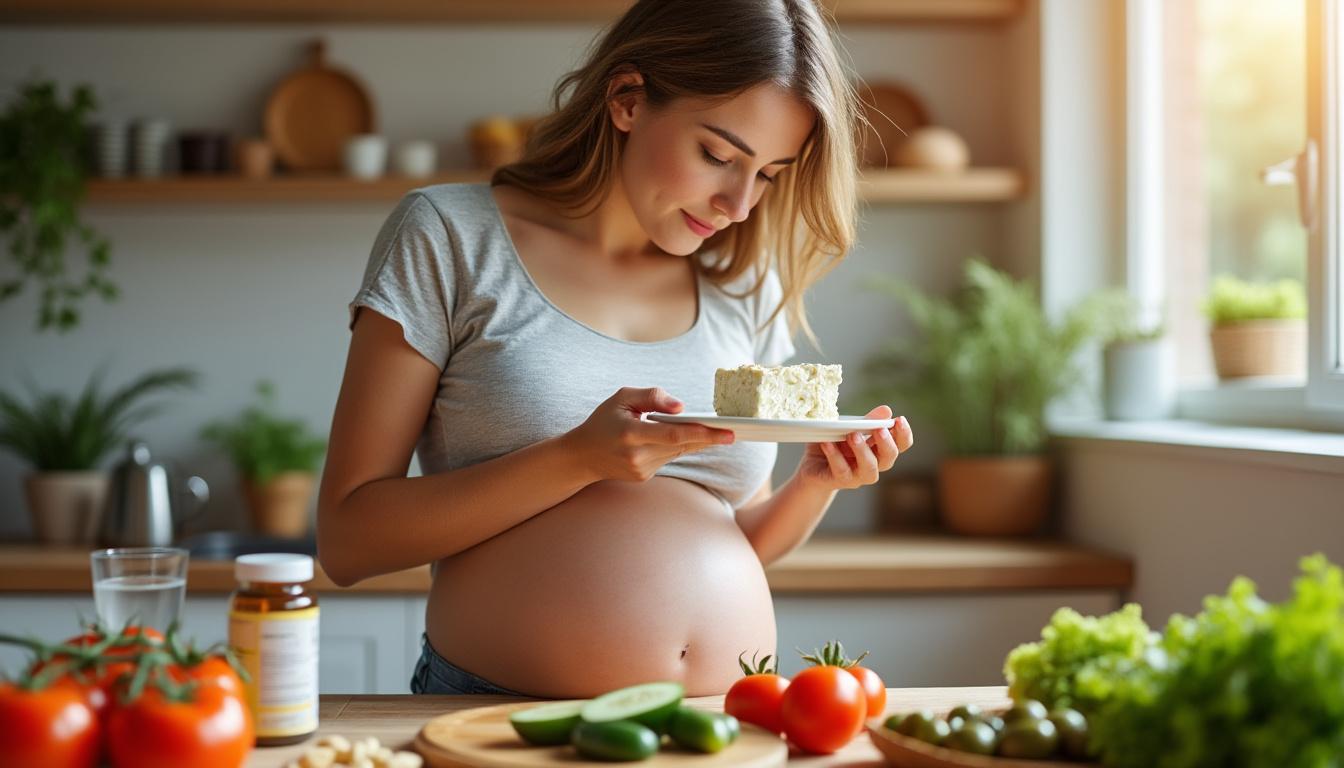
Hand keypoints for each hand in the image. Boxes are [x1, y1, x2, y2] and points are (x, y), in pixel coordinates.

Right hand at [565, 387, 734, 482]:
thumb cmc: (603, 421)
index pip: (673, 435)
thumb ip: (652, 396)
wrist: (582, 456)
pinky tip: (682, 438)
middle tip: (735, 433)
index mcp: (630, 434)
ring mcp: (642, 470)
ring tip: (716, 431)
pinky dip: (677, 447)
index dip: (702, 434)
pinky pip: (669, 458)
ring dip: (694, 440)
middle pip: (682, 446)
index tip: (726, 433)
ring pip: (678, 452)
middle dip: (709, 438)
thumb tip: (681, 407)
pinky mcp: (645, 477)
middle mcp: (637, 456)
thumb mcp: (622, 398)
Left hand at [795, 405, 912, 490]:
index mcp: (879, 449)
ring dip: (862, 451)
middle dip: (886, 443)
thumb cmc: (835, 444)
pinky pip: (841, 470)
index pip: (901, 444)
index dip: (903, 434)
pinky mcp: (839, 481)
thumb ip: (867, 421)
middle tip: (879, 429)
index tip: (899, 419)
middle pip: (889, 457)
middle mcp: (873, 464)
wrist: (811, 466)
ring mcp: (858, 476)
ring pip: (869, 468)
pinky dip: (835, 456)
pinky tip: (827, 443)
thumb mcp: (849, 428)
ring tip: (853, 435)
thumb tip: (886, 410)